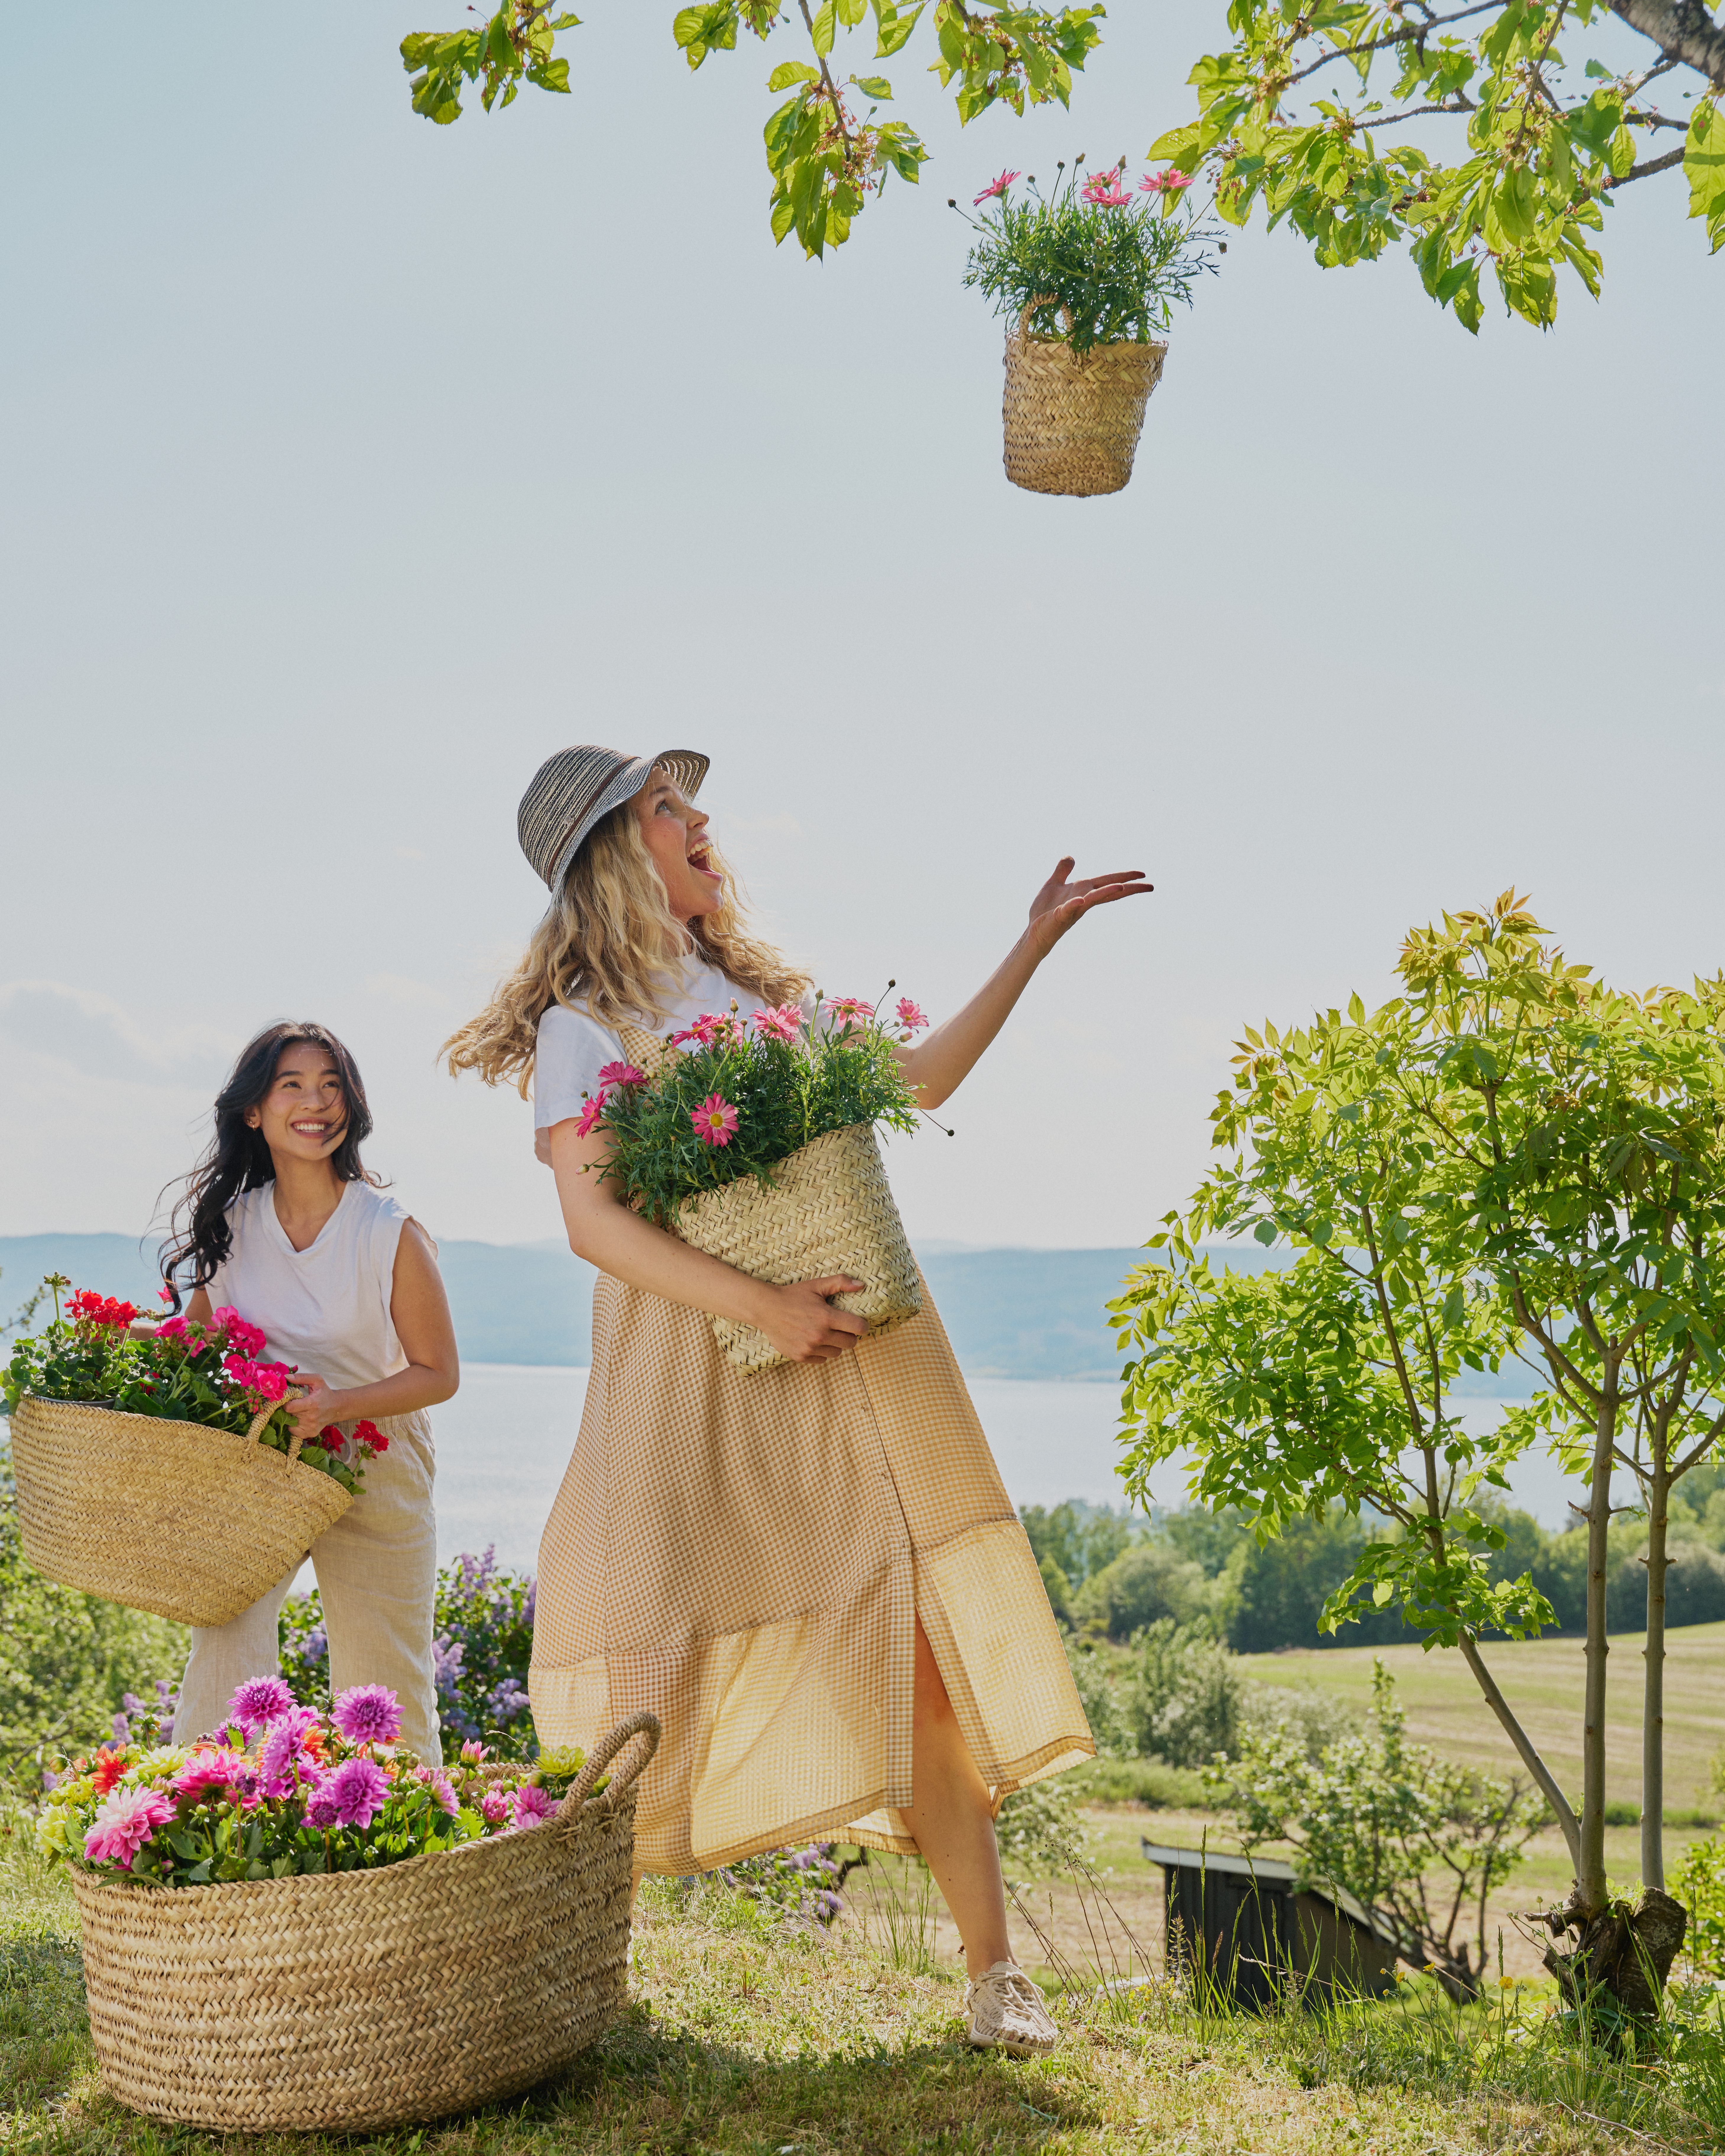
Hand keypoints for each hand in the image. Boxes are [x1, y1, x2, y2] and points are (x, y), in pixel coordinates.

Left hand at [284, 1374, 343, 1443]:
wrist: (336, 1407)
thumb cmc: (324, 1393)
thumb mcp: (316, 1381)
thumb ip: (301, 1377)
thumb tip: (286, 1377)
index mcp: (312, 1404)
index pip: (289, 1407)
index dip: (285, 1403)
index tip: (288, 1400)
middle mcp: (311, 1417)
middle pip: (289, 1415)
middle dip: (288, 1409)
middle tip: (293, 1404)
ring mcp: (310, 1427)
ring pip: (290, 1423)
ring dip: (290, 1417)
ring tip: (297, 1411)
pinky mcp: (310, 1433)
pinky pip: (294, 1431)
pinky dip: (293, 1426)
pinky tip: (299, 1419)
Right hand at [755, 1277, 869, 1362]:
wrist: (766, 1308)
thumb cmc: (793, 1295)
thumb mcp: (816, 1285)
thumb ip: (840, 1283)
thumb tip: (862, 1285)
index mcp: (826, 1317)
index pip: (858, 1328)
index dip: (862, 1325)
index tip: (859, 1323)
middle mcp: (819, 1335)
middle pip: (851, 1343)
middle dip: (850, 1335)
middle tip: (842, 1328)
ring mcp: (809, 1348)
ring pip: (837, 1353)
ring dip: (836, 1344)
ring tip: (827, 1334)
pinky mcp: (800, 1356)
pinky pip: (822, 1359)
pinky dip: (822, 1352)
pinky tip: (815, 1340)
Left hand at [1024, 856, 1153, 962]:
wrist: (1034, 931)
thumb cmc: (1044, 911)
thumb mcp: (1053, 884)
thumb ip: (1063, 871)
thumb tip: (1070, 857)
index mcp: (1083, 891)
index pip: (1108, 882)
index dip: (1125, 877)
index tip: (1143, 874)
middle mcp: (1083, 899)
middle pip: (1110, 891)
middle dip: (1130, 888)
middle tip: (1150, 886)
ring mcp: (1073, 909)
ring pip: (1093, 899)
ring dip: (1106, 893)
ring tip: (1122, 887)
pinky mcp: (1059, 916)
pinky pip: (1068, 909)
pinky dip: (1074, 905)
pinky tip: (1081, 901)